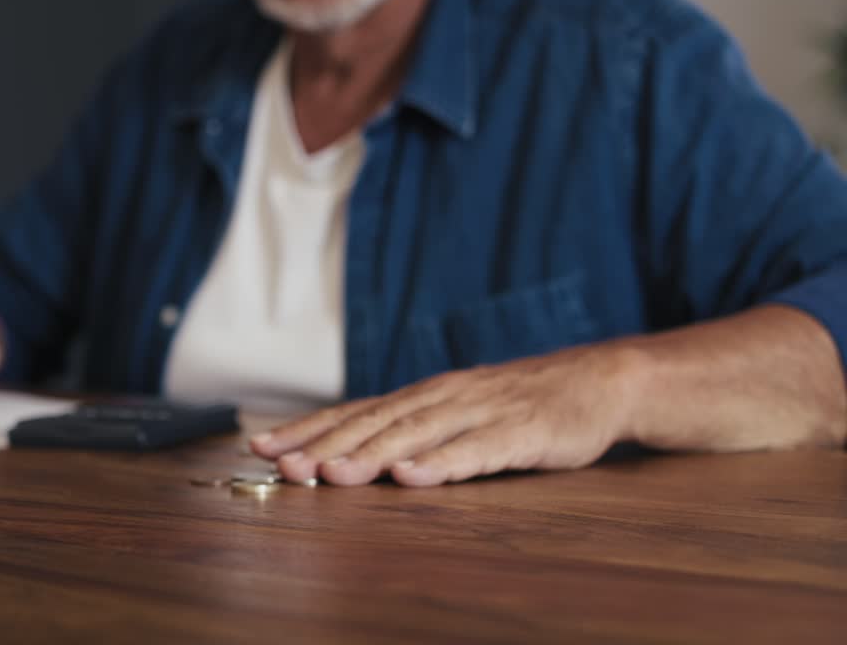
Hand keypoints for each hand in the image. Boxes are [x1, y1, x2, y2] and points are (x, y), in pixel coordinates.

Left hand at [250, 345, 640, 486]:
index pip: (353, 412)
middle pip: (374, 423)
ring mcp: (481, 412)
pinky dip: (442, 464)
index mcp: (422, 395)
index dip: (306, 429)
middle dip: (324, 446)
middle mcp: (442, 397)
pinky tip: (412, 477)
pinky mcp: (521, 432)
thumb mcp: (456, 412)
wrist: (598, 381)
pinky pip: (476, 451)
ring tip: (331, 475)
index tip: (260, 447)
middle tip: (281, 465)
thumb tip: (346, 453)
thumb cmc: (518, 404)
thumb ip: (409, 430)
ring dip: (370, 455)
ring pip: (416, 435)